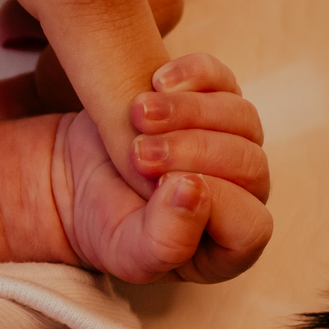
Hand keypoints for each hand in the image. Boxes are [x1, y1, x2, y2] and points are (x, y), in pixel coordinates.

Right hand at [56, 53, 271, 282]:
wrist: (77, 180)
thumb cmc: (109, 225)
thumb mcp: (128, 253)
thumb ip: (164, 241)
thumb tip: (195, 191)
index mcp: (232, 242)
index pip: (251, 224)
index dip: (211, 202)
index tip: (158, 185)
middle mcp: (244, 192)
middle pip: (249, 164)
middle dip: (194, 153)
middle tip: (140, 153)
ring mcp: (233, 142)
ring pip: (241, 117)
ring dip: (188, 112)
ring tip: (138, 113)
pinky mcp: (213, 101)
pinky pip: (223, 79)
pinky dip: (193, 75)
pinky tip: (157, 81)